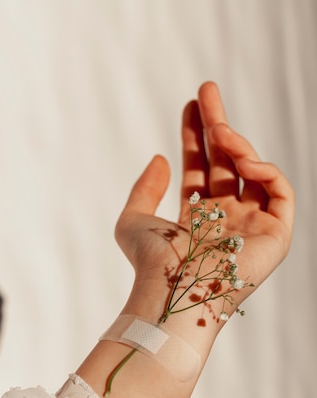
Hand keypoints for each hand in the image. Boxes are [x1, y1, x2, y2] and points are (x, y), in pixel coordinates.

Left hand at [115, 82, 294, 326]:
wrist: (174, 292)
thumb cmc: (152, 264)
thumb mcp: (133, 221)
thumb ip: (144, 189)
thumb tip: (160, 158)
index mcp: (198, 219)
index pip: (201, 169)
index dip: (196, 137)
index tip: (189, 103)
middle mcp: (226, 221)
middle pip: (227, 163)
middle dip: (218, 124)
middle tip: (206, 88)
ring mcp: (252, 227)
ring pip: (254, 172)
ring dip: (238, 144)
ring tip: (218, 127)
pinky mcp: (276, 235)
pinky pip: (281, 191)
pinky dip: (267, 170)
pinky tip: (244, 159)